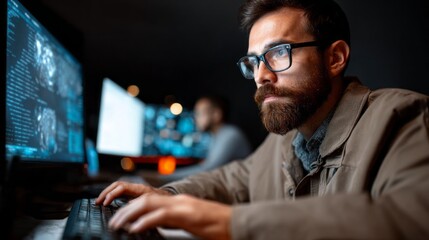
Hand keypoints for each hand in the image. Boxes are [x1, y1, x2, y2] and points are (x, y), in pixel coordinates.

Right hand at [95, 181, 171, 205]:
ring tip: (100, 201)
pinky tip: (109, 201)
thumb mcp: (153, 205)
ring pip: (118, 186)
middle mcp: (136, 187)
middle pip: (117, 184)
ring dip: (108, 192)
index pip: (122, 187)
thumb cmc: (164, 203)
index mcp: (140, 189)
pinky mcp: (135, 192)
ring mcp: (135, 188)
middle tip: (98, 201)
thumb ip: (141, 205)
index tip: (105, 203)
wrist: (170, 199)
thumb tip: (128, 208)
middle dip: (106, 192)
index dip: (112, 194)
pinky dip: (113, 194)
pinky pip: (121, 190)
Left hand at [109, 194, 231, 239]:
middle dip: (126, 209)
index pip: (150, 199)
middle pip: (145, 199)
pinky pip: (160, 216)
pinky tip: (135, 228)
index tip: (120, 216)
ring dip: (130, 213)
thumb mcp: (190, 222)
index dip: (132, 207)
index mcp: (179, 202)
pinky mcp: (187, 215)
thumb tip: (155, 224)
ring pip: (149, 204)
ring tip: (118, 224)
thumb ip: (173, 220)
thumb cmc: (217, 225)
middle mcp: (178, 201)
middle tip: (113, 221)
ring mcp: (182, 206)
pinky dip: (144, 221)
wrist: (235, 223)